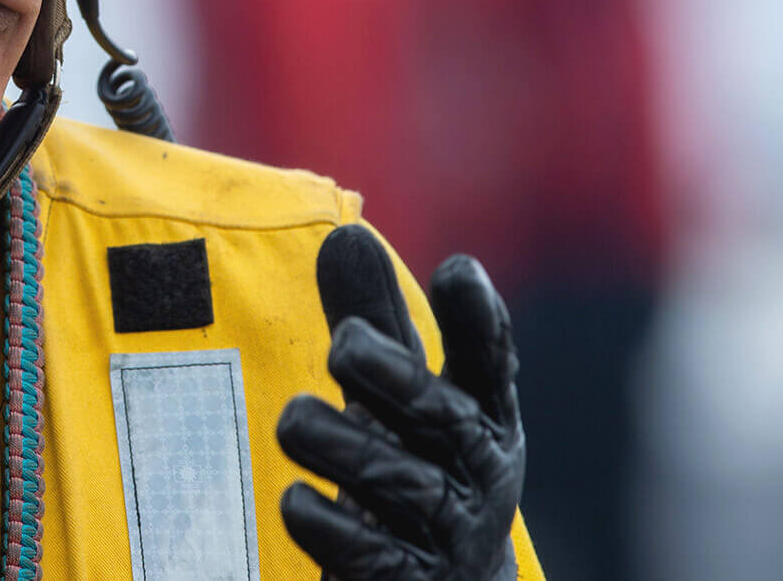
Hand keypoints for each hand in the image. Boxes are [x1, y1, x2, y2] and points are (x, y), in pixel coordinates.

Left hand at [277, 225, 525, 579]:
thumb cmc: (414, 463)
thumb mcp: (398, 394)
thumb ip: (373, 319)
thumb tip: (344, 234)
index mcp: (483, 414)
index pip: (490, 360)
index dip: (479, 319)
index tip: (457, 270)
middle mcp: (479, 472)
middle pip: (447, 419)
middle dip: (397, 377)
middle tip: (342, 343)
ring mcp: (452, 535)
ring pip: (407, 487)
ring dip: (346, 449)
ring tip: (293, 421)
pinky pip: (376, 558)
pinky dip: (332, 529)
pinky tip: (294, 503)